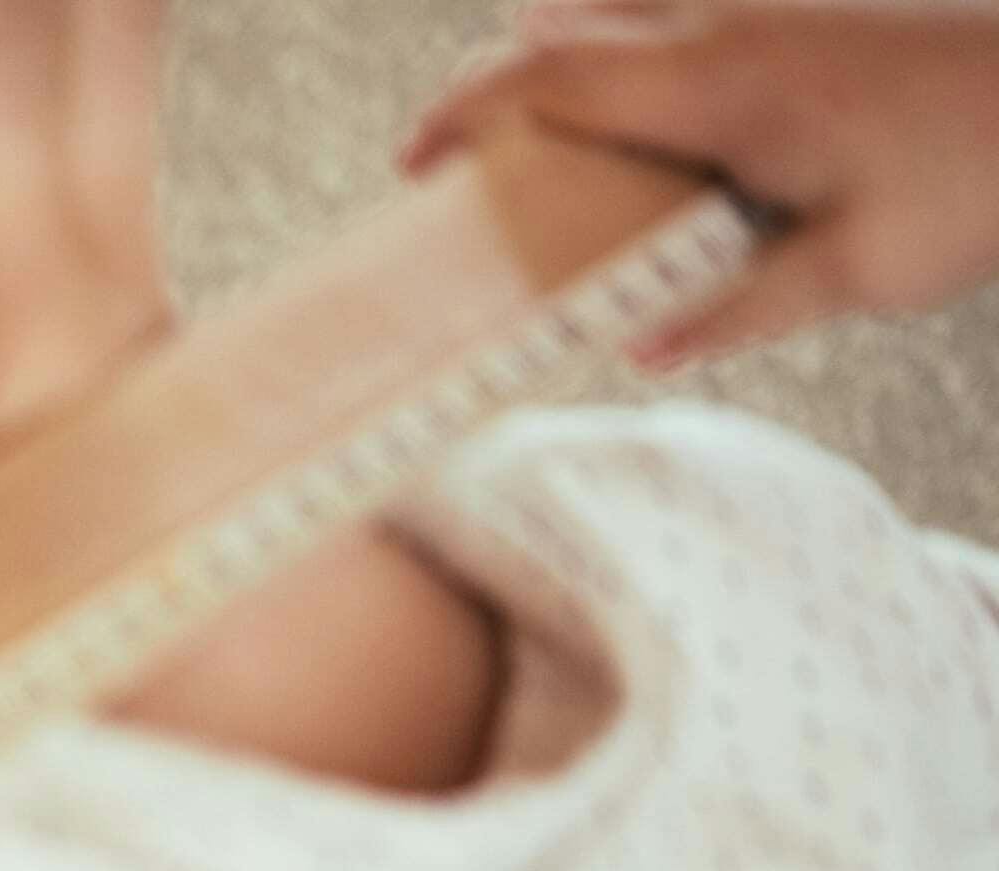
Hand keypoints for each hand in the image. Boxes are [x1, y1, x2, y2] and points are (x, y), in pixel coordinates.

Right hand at [408, 2, 998, 364]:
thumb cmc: (984, 173)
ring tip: (553, 124)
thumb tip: (639, 347)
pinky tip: (658, 99)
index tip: (417, 165)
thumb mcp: (857, 271)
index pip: (554, 79)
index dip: (467, 115)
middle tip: (470, 160)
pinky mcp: (808, 14)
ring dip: (573, 53)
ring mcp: (773, 9)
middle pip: (572, 29)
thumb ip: (738, 309)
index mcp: (722, 90)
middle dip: (502, 86)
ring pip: (630, 7)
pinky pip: (688, 14)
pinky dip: (640, 40)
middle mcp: (734, 30)